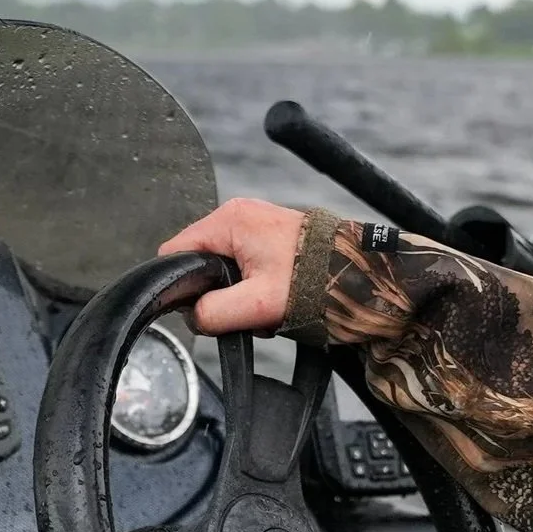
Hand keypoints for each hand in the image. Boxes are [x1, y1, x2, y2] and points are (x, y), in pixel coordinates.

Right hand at [158, 198, 304, 334]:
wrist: (357, 275)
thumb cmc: (315, 280)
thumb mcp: (257, 305)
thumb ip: (214, 312)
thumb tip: (194, 317)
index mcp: (229, 220)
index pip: (175, 252)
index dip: (182, 285)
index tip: (204, 307)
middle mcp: (238, 215)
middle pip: (199, 262)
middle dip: (215, 293)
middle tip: (244, 310)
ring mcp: (254, 224)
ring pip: (221, 268)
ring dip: (236, 295)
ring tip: (263, 307)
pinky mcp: (268, 237)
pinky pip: (242, 266)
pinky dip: (251, 288)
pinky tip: (270, 299)